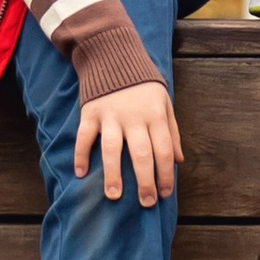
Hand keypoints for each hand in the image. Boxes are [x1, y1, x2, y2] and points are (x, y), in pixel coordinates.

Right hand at [74, 75, 182, 205]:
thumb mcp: (164, 104)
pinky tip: (81, 173)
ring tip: (114, 195)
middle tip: (146, 203)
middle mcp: (134, 117)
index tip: (165, 194)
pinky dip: (81, 154)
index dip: (165, 174)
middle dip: (145, 181)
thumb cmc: (144, 87)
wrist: (115, 57)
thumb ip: (172, 132)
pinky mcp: (90, 112)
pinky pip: (84, 136)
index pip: (163, 150)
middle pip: (141, 153)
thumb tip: (178, 161)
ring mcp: (111, 115)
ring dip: (113, 174)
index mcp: (155, 116)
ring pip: (112, 148)